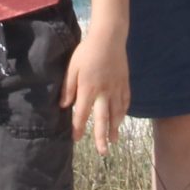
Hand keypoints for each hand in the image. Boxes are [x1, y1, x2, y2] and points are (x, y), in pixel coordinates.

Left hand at [60, 30, 129, 154]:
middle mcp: (104, 92)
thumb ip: (68, 87)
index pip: (82, 113)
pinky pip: (125, 101)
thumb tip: (64, 106)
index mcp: (88, 88)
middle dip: (101, 137)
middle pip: (103, 119)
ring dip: (114, 128)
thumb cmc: (87, 51)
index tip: (76, 138)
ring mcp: (116, 88)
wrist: (109, 37)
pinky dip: (123, 112)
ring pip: (116, 113)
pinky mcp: (125, 82)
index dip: (78, 127)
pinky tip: (121, 119)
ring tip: (113, 140)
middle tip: (102, 152)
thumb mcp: (72, 67)